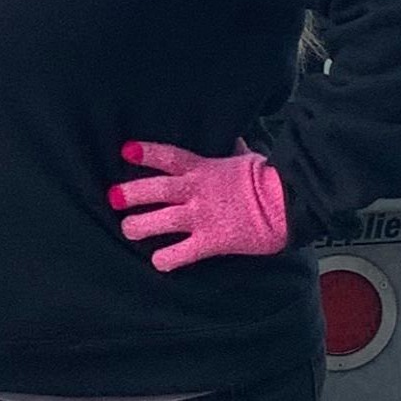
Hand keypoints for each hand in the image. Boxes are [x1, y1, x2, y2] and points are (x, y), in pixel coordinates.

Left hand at [109, 140, 289, 270]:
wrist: (287, 202)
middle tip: (113, 197)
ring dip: (139, 225)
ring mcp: (202, 216)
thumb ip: (233, 151)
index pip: (169, 157)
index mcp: (205, 168)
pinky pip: (181, 253)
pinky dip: (166, 259)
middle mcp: (197, 191)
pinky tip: (158, 262)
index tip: (126, 151)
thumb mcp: (248, 158)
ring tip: (127, 229)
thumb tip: (233, 139)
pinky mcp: (210, 241)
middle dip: (131, 194)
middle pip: (155, 190)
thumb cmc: (270, 179)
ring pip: (161, 221)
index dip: (147, 153)